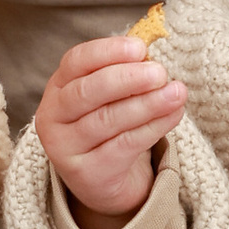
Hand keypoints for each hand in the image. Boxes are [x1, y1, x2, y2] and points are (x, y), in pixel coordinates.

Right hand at [35, 32, 184, 228]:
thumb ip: (124, 74)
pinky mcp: (86, 173)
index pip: (76, 61)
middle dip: (127, 78)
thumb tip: (153, 55)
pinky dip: (152, 128)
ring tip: (176, 93)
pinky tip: (173, 115)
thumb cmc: (108, 126)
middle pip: (87, 91)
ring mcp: (65, 148)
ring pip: (107, 120)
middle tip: (160, 73)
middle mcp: (53, 116)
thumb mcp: (108, 97)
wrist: (103, 180)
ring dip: (147, 104)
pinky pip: (123, 146)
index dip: (108, 51)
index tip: (140, 48)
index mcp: (58, 87)